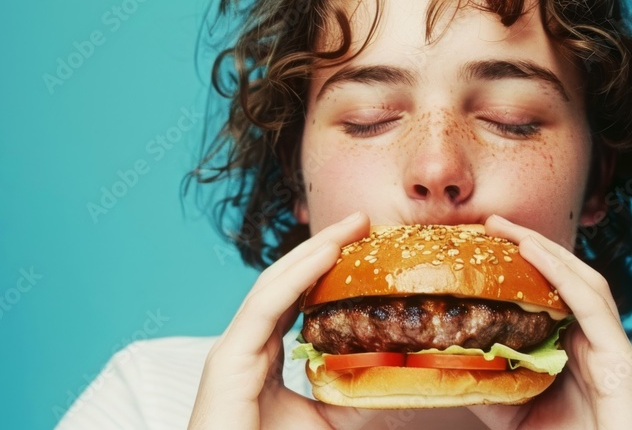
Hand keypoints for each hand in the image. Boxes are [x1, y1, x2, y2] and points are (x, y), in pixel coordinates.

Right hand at [187, 211, 377, 429]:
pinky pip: (265, 306)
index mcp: (264, 355)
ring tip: (349, 227)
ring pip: (275, 285)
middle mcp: (246, 345)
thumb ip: (356, 395)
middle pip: (286, 282)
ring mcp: (233, 349)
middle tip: (362, 220)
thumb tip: (404, 374)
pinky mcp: (227, 360)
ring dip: (314, 251)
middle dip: (323, 247)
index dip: (326, 268)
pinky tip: (324, 256)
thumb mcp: (328, 421)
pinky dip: (296, 278)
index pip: (297, 298)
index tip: (362, 244)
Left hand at [467, 215, 631, 429]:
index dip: (520, 267)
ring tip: (509, 229)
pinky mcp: (621, 356)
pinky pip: (590, 303)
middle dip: (530, 246)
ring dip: (544, 249)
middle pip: (564, 279)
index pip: (547, 295)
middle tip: (491, 223)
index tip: (484, 247)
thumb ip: (491, 390)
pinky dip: (562, 273)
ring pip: (580, 280)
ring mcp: (610, 345)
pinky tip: (535, 252)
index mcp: (574, 350)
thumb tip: (447, 367)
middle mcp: (594, 340)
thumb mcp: (518, 416)